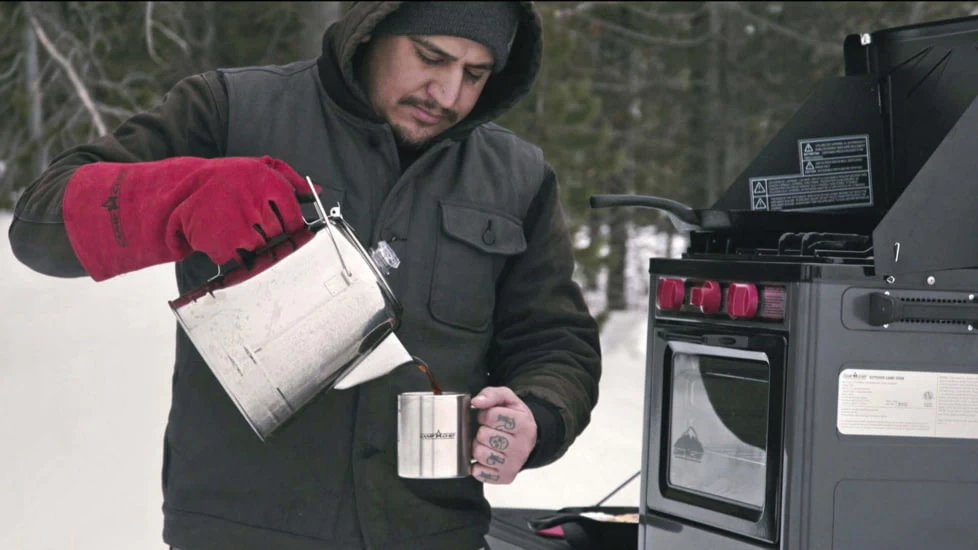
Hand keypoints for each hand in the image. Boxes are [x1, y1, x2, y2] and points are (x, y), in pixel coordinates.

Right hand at [63, 154, 319, 281]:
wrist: (174, 192)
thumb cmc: (221, 180)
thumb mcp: (256, 167)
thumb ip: (289, 177)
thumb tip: (317, 193)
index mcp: (268, 182)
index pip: (295, 217)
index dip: (292, 227)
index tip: (285, 230)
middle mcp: (258, 204)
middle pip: (280, 236)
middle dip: (270, 237)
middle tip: (253, 229)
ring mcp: (243, 227)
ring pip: (263, 249)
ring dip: (252, 246)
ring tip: (234, 231)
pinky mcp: (227, 246)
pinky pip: (242, 260)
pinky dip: (233, 255)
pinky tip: (222, 239)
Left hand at [470, 387, 537, 483]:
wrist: (529, 440)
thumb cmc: (515, 419)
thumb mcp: (508, 400)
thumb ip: (492, 394)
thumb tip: (477, 401)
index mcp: (524, 425)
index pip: (491, 416)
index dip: (484, 414)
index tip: (488, 417)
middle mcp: (522, 447)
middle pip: (484, 435)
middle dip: (481, 431)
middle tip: (489, 430)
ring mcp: (514, 464)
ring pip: (480, 454)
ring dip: (478, 447)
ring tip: (487, 443)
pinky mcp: (505, 477)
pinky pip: (480, 473)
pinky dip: (477, 466)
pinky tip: (486, 458)